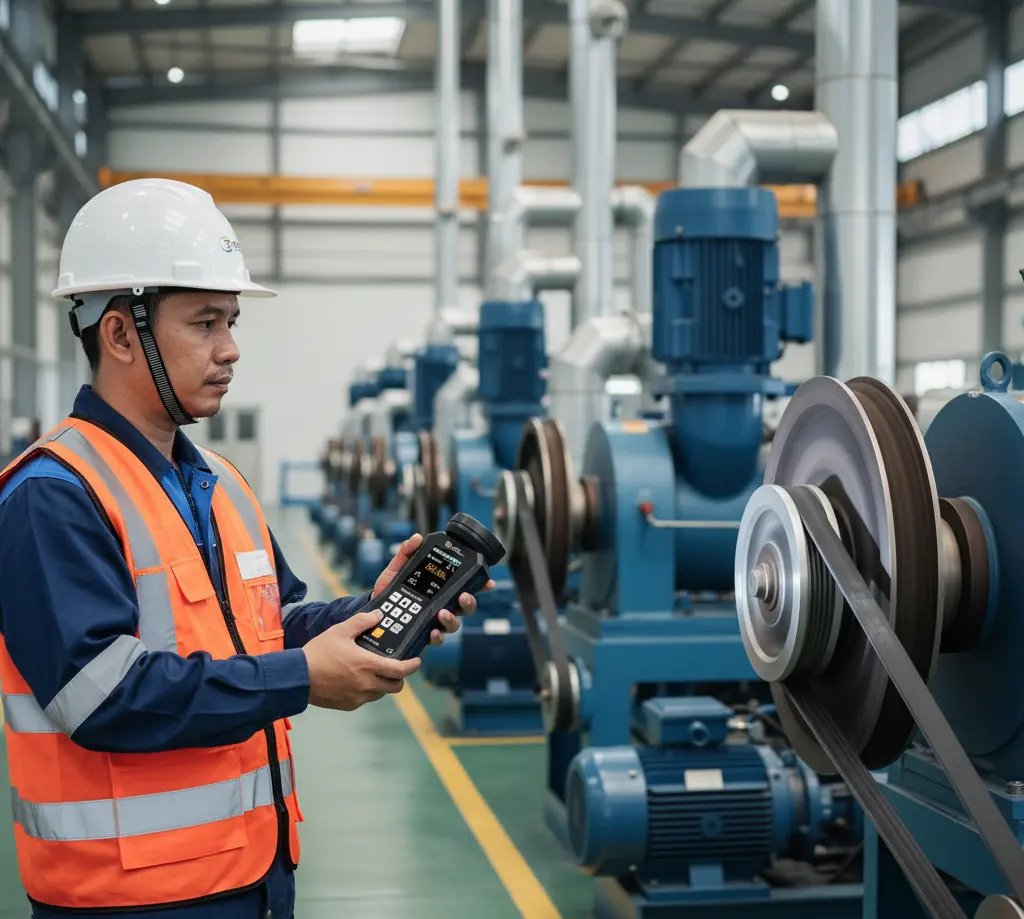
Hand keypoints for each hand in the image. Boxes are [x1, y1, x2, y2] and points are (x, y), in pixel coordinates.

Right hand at [302, 611, 419, 710]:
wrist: (298, 677)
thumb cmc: (319, 652)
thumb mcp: (340, 631)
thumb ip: (362, 621)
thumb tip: (378, 615)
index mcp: (369, 666)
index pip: (401, 670)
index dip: (412, 666)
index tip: (416, 661)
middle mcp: (367, 685)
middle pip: (396, 686)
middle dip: (399, 677)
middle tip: (395, 667)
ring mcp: (358, 697)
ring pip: (381, 694)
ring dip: (382, 684)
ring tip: (374, 672)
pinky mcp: (348, 705)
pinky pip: (365, 699)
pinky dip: (367, 691)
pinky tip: (356, 681)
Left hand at [373, 534, 495, 646]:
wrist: (373, 607)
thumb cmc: (390, 587)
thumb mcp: (398, 567)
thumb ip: (407, 551)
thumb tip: (417, 538)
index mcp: (440, 589)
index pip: (465, 586)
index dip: (480, 585)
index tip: (488, 582)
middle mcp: (442, 606)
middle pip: (465, 607)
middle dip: (469, 602)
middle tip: (463, 597)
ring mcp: (434, 621)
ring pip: (454, 624)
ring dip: (453, 619)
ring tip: (443, 613)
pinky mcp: (423, 634)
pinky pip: (436, 639)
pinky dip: (437, 637)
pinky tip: (432, 631)